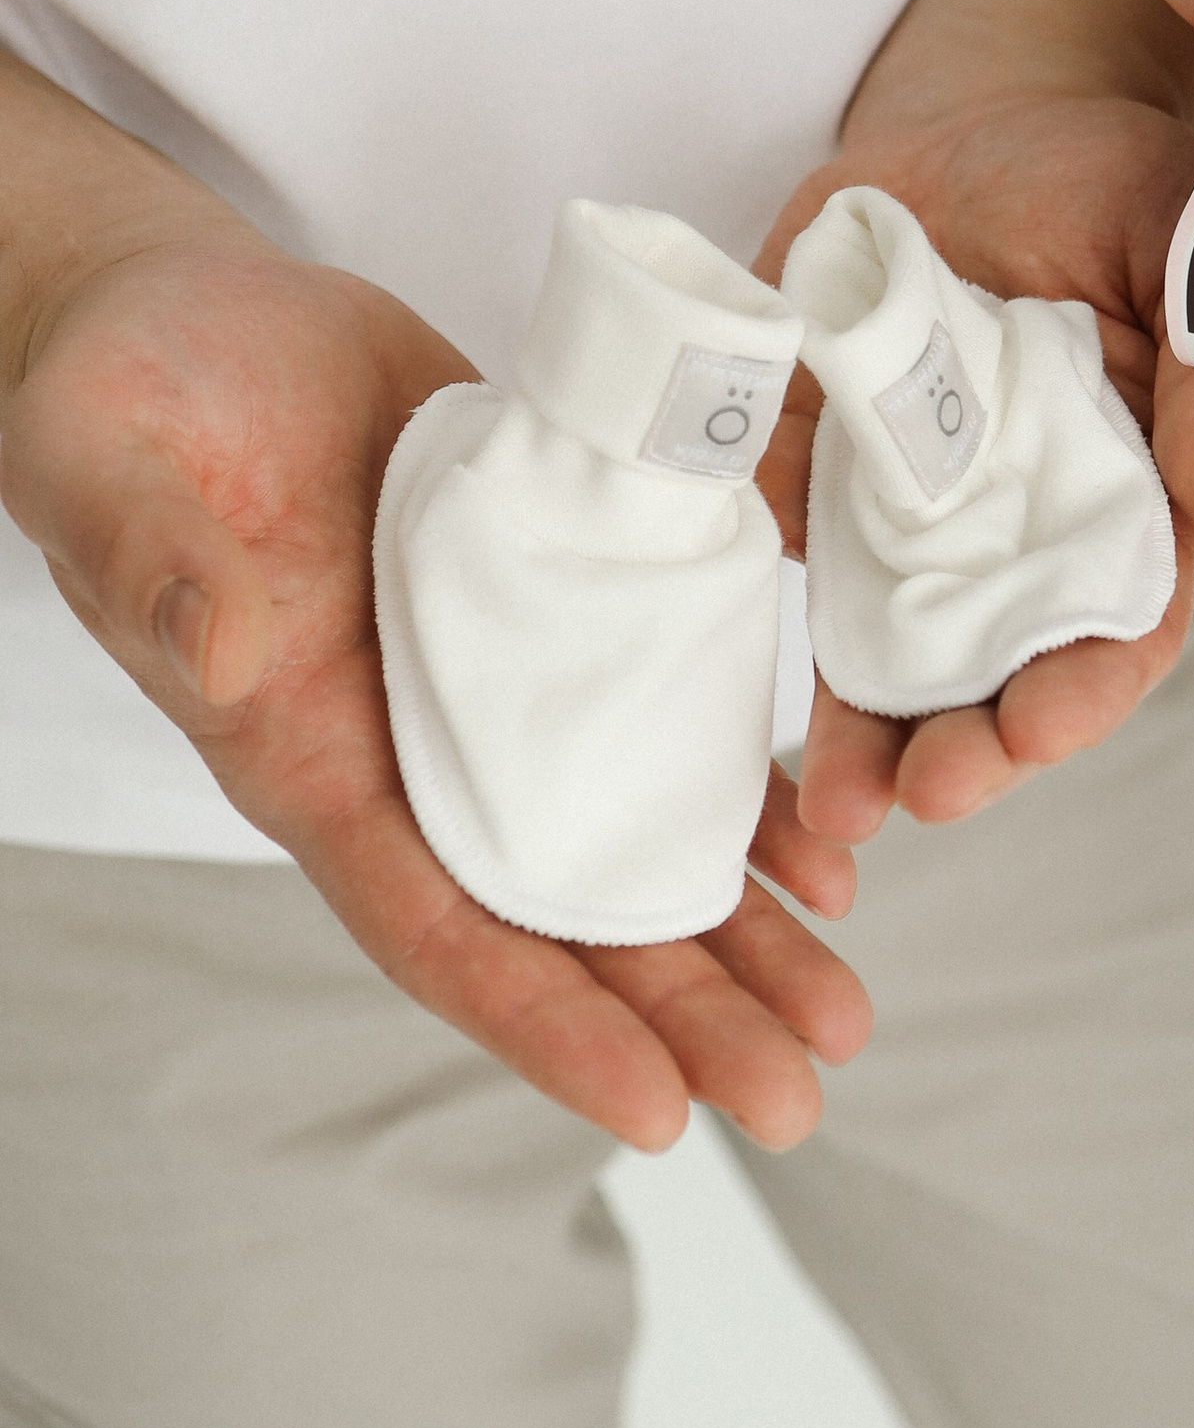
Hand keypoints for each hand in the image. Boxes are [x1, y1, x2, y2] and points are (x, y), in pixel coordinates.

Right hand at [0, 218, 869, 1150]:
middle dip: (685, 1011)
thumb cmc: (128, 396)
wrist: (191, 316)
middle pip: (562, 916)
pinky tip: (825, 842)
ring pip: (627, 835)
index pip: (437, 925)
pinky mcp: (555, 590)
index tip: (660, 1111)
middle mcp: (413, 747)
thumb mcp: (116, 462)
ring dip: (736, 927)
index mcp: (308, 752)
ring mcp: (493, 679)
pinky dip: (739, 782)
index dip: (547, 1021)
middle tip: (804, 1093)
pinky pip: (658, 709)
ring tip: (843, 1012)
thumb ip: (167, 565)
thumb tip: (232, 649)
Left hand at [755, 87, 1193, 838]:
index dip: (1086, 686)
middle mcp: (1027, 532)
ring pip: (897, 660)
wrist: (964, 112)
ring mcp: (918, 519)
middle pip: (1005, 671)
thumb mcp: (1179, 236)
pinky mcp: (820, 484)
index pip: (1123, 622)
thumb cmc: (1099, 172)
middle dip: (972, 746)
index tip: (1039, 729)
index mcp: (1135, 491)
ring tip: (839, 805)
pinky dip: (775, 648)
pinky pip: (796, 581)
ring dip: (870, 740)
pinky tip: (751, 712)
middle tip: (929, 789)